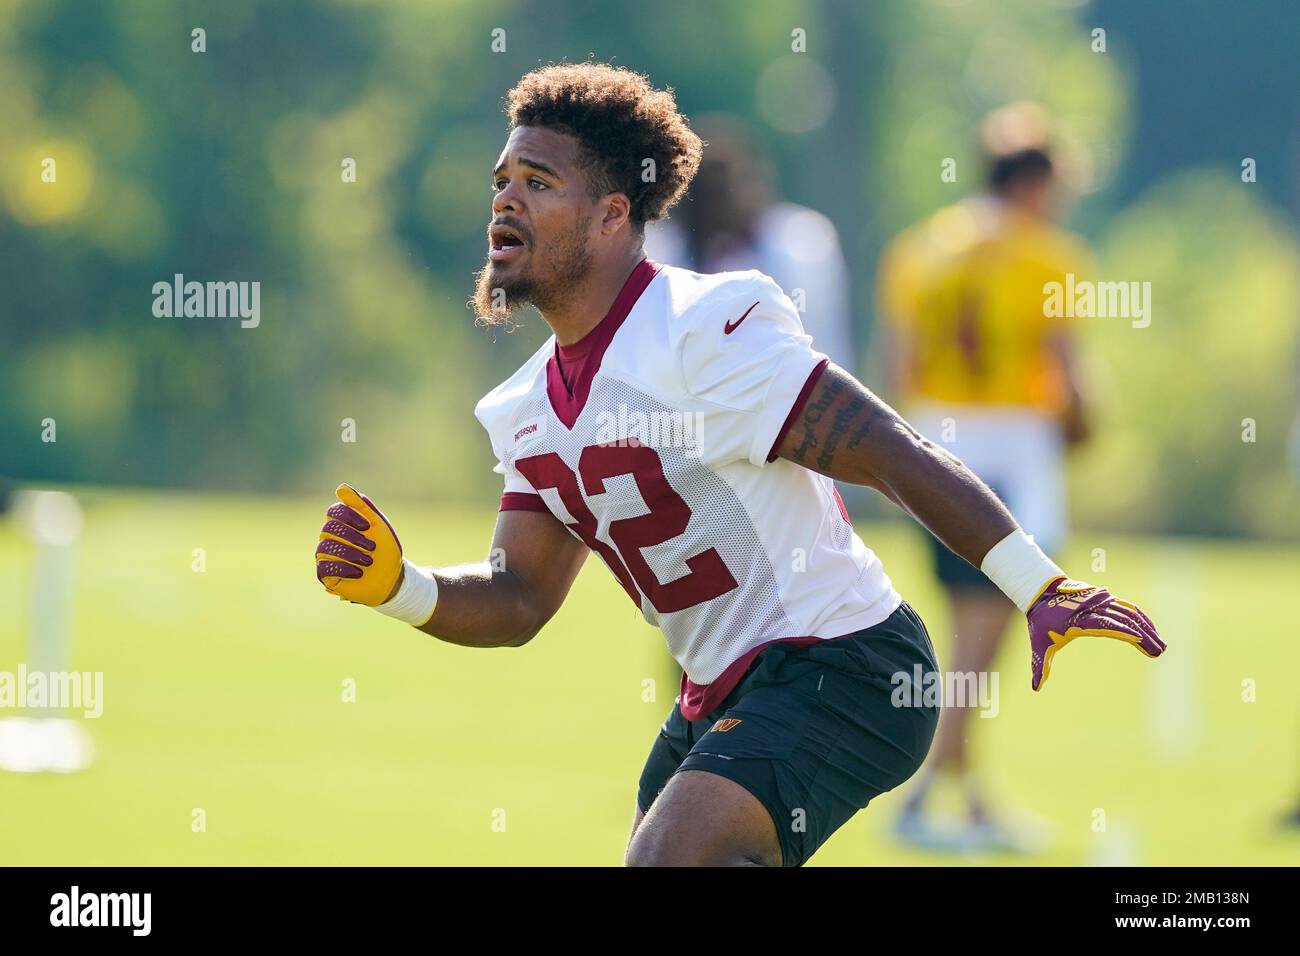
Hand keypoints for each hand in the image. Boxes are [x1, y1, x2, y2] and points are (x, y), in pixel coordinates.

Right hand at [315, 483, 403, 605]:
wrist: (392, 577)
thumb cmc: (385, 550)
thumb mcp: (378, 525)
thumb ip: (362, 505)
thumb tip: (341, 487)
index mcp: (342, 524)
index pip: (334, 511)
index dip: (350, 516)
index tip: (367, 526)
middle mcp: (330, 538)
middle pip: (329, 528)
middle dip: (353, 537)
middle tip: (372, 547)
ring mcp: (326, 556)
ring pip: (326, 547)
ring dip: (350, 553)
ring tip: (368, 561)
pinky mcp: (326, 575)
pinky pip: (324, 567)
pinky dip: (343, 568)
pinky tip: (358, 572)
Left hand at [1027, 577, 1165, 690]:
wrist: (1041, 594)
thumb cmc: (1041, 622)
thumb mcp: (1039, 646)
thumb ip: (1041, 667)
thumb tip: (1035, 689)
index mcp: (1078, 620)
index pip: (1105, 625)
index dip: (1123, 631)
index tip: (1140, 640)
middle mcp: (1093, 608)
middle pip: (1123, 620)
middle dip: (1143, 636)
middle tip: (1159, 651)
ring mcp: (1101, 601)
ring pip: (1129, 613)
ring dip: (1146, 628)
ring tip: (1161, 645)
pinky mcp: (1105, 599)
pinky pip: (1127, 607)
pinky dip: (1141, 618)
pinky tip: (1151, 630)